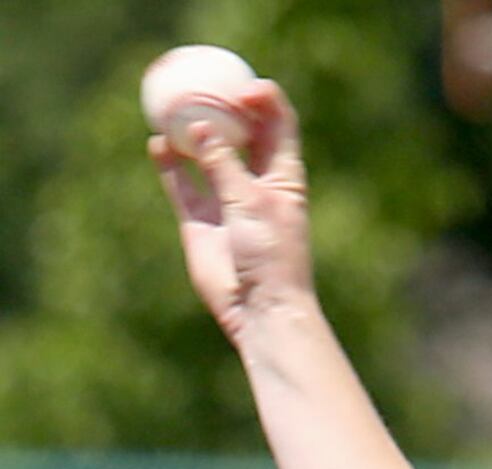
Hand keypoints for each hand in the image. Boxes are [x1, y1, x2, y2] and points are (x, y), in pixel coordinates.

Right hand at [150, 81, 312, 344]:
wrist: (260, 309)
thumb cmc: (270, 256)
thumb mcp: (250, 202)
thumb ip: (224, 164)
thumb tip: (199, 126)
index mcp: (283, 176)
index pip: (277, 124)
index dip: (263, 99)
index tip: (241, 86)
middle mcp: (256, 184)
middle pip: (240, 133)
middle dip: (222, 106)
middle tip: (199, 85)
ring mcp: (227, 201)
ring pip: (207, 155)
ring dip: (191, 132)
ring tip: (172, 111)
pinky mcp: (202, 222)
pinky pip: (182, 184)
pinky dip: (170, 164)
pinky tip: (158, 144)